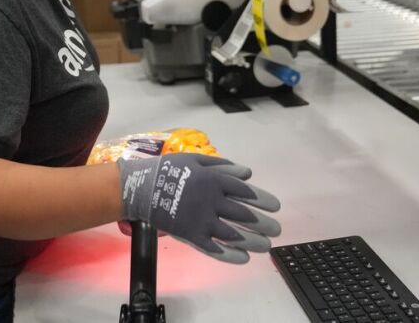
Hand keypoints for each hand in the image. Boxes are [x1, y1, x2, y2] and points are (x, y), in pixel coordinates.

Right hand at [118, 153, 280, 263]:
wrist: (142, 188)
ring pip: (232, 234)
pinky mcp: (190, 235)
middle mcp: (211, 201)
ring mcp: (201, 220)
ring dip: (252, 241)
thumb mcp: (195, 160)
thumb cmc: (169, 170)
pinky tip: (243, 258)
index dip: (262, 200)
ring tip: (266, 246)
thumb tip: (247, 173)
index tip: (276, 207)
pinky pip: (213, 247)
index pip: (245, 192)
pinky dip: (229, 254)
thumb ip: (223, 166)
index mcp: (214, 181)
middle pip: (243, 215)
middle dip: (263, 224)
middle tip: (277, 230)